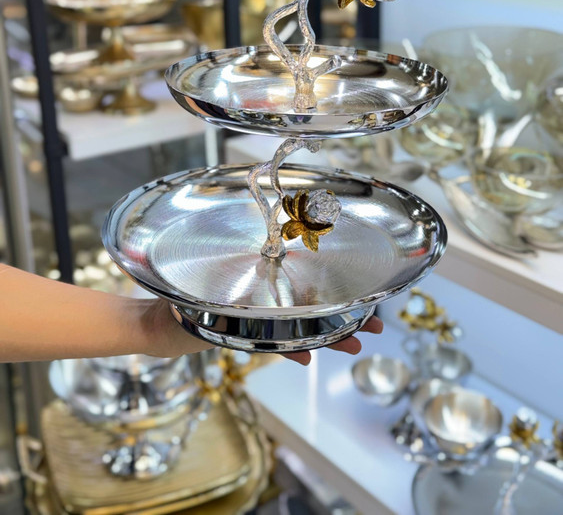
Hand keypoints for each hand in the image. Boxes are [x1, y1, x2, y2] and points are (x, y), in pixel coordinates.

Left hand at [143, 298, 382, 364]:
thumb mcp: (205, 290)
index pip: (306, 283)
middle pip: (312, 304)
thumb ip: (230, 288)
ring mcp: (256, 316)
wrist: (150, 327)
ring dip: (327, 335)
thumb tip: (261, 278)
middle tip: (375, 326)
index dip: (337, 292)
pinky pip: (277, 342)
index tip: (364, 296)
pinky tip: (309, 360)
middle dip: (344, 315)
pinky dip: (293, 350)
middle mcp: (263, 297)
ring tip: (354, 345)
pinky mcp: (246, 333)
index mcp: (260, 281)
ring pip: (301, 324)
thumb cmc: (170, 301)